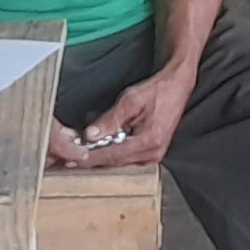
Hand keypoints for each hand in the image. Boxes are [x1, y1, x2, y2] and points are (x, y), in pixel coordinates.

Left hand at [53, 64, 193, 167]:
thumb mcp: (131, 100)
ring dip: (101, 158)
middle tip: (71, 159)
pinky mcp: (152, 152)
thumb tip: (91, 136)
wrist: (178, 86)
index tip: (73, 159)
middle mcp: (153, 153)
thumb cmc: (159, 90)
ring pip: (120, 162)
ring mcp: (154, 155)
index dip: (91, 158)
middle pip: (115, 163)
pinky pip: (127, 158)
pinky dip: (112, 154)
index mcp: (149, 141)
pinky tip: (100, 148)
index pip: (113, 156)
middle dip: (93, 160)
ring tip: (82, 153)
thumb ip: (110, 119)